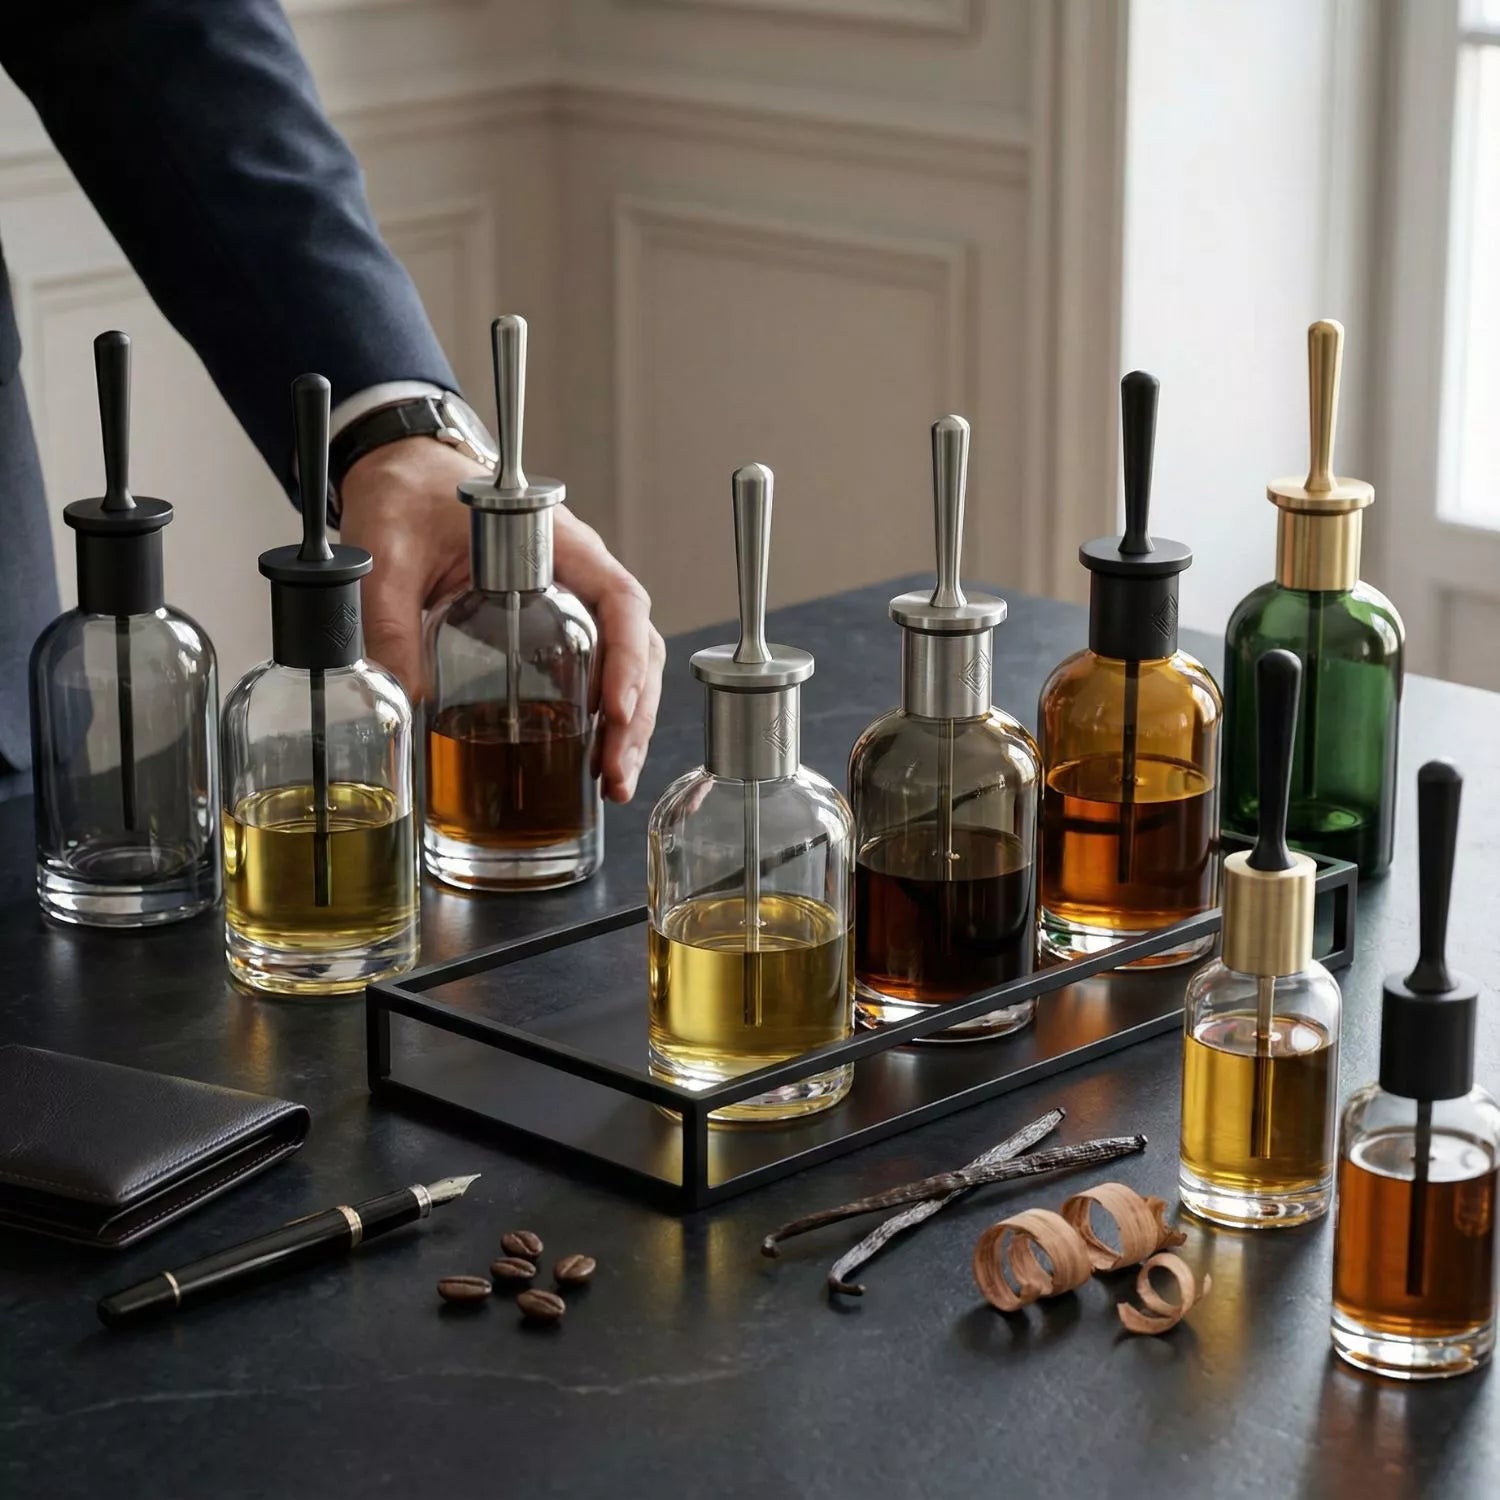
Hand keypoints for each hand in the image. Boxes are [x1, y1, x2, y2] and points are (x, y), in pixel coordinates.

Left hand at [339, 437, 664, 802]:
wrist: (399, 476)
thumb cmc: (407, 496)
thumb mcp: (387, 555)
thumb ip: (388, 619)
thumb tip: (402, 697)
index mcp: (556, 544)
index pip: (619, 598)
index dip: (628, 656)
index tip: (617, 709)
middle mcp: (577, 575)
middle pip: (635, 646)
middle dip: (634, 716)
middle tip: (616, 772)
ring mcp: (570, 603)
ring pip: (624, 666)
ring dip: (625, 727)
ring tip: (612, 782)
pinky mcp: (552, 628)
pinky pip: (592, 673)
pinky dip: (598, 721)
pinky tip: (587, 763)